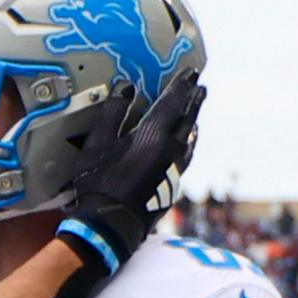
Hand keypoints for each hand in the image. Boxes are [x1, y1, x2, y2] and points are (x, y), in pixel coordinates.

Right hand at [53, 74, 205, 273]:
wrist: (111, 226)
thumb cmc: (99, 182)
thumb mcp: (97, 143)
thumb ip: (112, 112)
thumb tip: (126, 88)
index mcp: (154, 134)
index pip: (172, 101)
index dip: (181, 84)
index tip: (191, 71)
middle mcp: (170, 149)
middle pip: (187, 118)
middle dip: (193, 100)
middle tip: (201, 87)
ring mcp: (173, 169)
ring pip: (189, 139)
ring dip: (193, 122)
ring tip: (196, 114)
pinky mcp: (172, 185)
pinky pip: (185, 156)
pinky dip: (189, 144)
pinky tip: (187, 145)